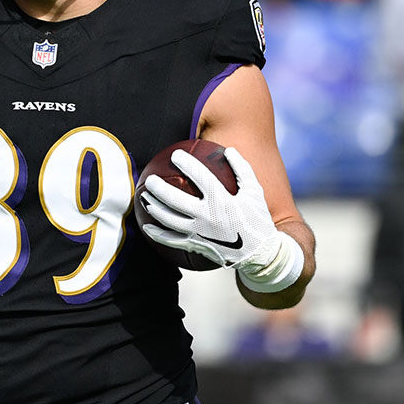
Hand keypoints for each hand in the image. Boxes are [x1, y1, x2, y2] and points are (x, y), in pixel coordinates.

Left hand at [137, 147, 279, 272]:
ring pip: (169, 219)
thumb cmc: (257, 218)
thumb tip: (228, 150)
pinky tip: (146, 225)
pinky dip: (156, 233)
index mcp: (222, 201)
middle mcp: (208, 217)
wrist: (260, 254)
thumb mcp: (254, 191)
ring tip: (144, 197)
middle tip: (150, 179)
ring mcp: (199, 233)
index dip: (187, 164)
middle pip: (176, 200)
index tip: (176, 155)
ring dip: (154, 207)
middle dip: (159, 188)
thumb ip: (242, 169)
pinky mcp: (195, 246)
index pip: (201, 177)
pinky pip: (171, 240)